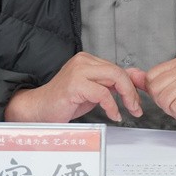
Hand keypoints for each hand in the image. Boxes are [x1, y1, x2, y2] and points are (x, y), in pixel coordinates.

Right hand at [5, 52, 142, 123]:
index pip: (117, 68)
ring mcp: (78, 71)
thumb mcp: (93, 92)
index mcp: (87, 60)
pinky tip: (113, 115)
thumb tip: (133, 82)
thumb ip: (110, 86)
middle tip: (136, 107)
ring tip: (128, 111)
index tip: (137, 99)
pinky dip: (112, 106)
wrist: (38, 109)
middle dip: (132, 91)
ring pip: (114, 77)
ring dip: (126, 97)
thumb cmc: (63, 102)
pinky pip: (102, 93)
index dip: (132, 84)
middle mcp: (83, 61)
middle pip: (118, 71)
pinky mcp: (75, 84)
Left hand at [128, 56, 175, 137]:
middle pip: (156, 88)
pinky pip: (175, 107)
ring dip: (174, 108)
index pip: (151, 76)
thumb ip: (149, 82)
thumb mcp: (169, 90)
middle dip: (166, 101)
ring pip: (164, 99)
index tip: (174, 94)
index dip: (159, 91)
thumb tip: (132, 74)